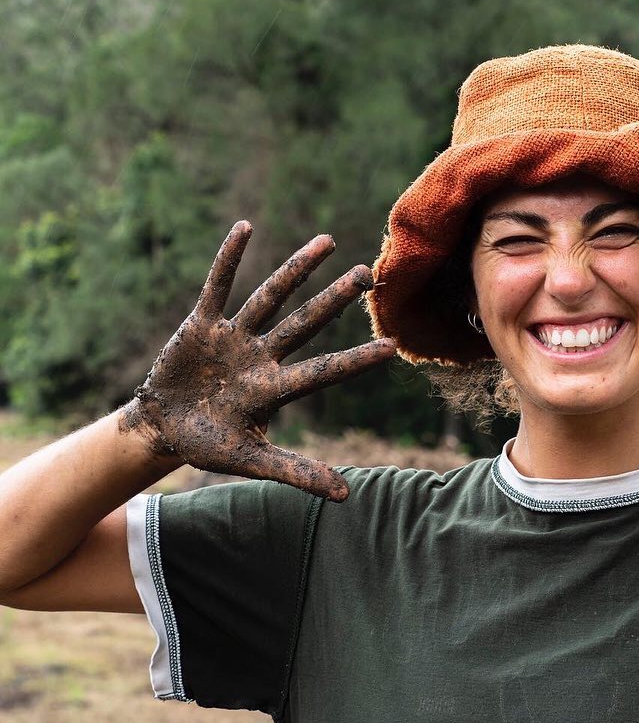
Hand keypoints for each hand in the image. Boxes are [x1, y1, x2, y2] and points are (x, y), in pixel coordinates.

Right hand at [120, 221, 395, 500]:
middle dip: (334, 299)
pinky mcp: (202, 324)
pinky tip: (247, 228)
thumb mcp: (252, 461)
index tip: (392, 347)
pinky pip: (218, 286)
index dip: (355, 360)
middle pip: (305, 322)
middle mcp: (262, 356)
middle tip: (368, 273)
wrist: (163, 429)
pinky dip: (229, 258)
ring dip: (296, 269)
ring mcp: (235, 337)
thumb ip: (297, 473)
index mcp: (275, 388)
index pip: (324, 371)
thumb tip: (346, 495)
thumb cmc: (210, 446)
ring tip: (327, 243)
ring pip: (271, 296)